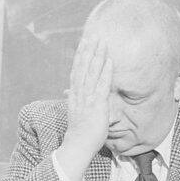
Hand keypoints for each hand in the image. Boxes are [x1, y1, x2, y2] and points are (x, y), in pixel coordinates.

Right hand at [56, 36, 112, 180]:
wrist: (78, 145)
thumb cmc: (80, 132)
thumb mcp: (75, 112)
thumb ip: (74, 100)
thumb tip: (69, 92)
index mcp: (74, 95)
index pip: (76, 70)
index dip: (80, 56)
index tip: (84, 43)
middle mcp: (79, 93)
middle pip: (83, 67)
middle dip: (88, 50)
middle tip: (93, 35)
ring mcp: (87, 98)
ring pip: (91, 72)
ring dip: (97, 56)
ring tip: (102, 42)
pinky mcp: (97, 104)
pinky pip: (102, 85)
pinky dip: (106, 72)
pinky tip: (110, 61)